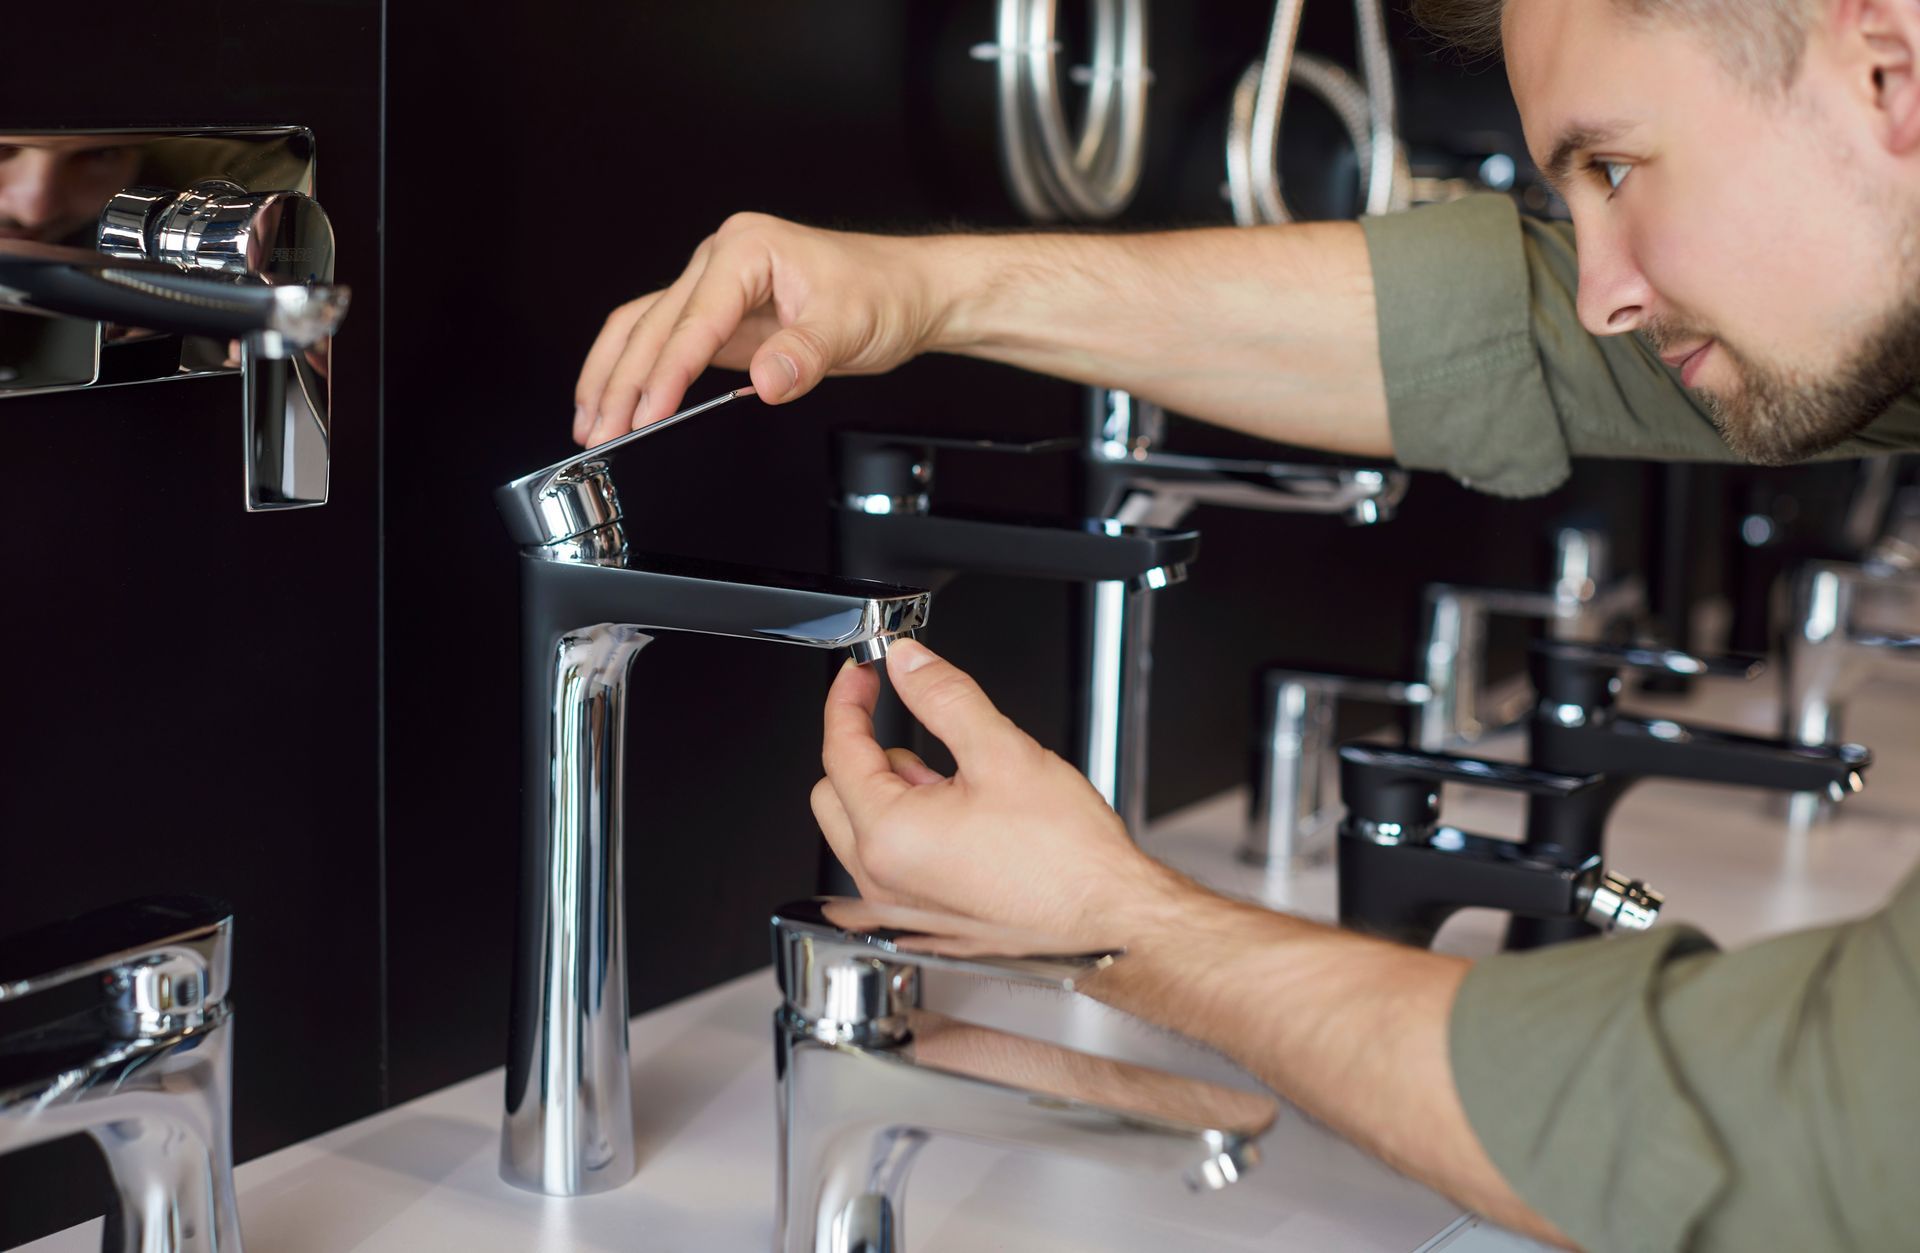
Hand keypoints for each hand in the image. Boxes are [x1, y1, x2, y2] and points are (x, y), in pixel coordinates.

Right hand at [572, 213, 947, 446]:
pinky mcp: (721, 317)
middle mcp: (723, 260)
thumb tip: (766, 380)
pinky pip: (665, 339)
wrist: (908, 292)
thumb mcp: (850, 326)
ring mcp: (717, 288)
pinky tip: (619, 402)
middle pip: (654, 323)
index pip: (693, 318)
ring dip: (613, 377)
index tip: (647, 411)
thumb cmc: (883, 293)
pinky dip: (638, 372)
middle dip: (622, 382)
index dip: (667, 370)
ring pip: (644, 328)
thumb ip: (804, 354)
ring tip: (589, 423)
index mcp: (747, 248)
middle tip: (600, 431)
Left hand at [811, 638, 1179, 949]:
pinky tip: (960, 820)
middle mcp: (882, 882)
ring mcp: (899, 908)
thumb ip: (943, 696)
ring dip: (892, 792)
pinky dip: (908, 830)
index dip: (849, 701)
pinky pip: (888, 863)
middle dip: (867, 750)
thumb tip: (909, 664)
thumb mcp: (1002, 751)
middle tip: (914, 728)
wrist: (1110, 917)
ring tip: (956, 784)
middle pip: (835, 793)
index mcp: (889, 837)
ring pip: (862, 829)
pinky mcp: (923, 922)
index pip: (840, 752)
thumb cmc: (1067, 856)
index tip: (863, 677)